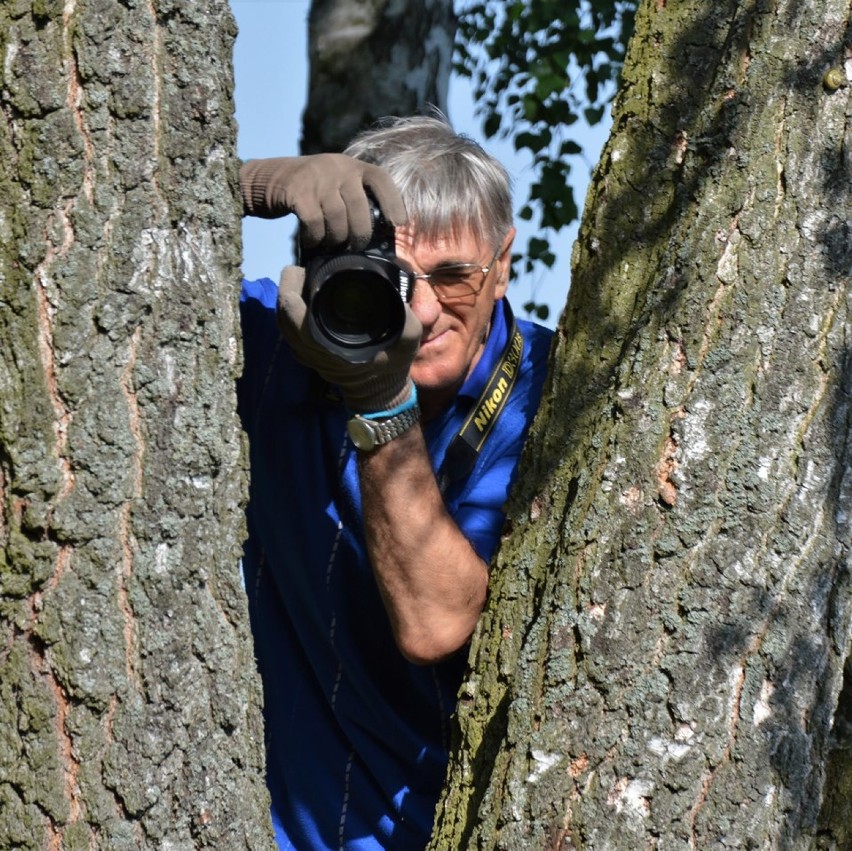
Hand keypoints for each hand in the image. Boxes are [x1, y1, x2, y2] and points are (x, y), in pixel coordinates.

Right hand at [239, 154, 406, 248]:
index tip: (398, 223)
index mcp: (351, 166)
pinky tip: (312, 241)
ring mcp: (316, 178)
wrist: (266, 179)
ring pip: (338, 217)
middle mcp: (336, 167)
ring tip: (330, 245)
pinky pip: (315, 222)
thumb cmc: (308, 191)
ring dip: (336, 238)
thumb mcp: (334, 184)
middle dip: (360, 233)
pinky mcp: (296, 192)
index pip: (380, 179)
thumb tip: (376, 235)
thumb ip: (353, 198)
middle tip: (354, 246)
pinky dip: (315, 237)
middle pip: (359, 207)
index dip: (393, 202)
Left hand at [276, 266, 420, 412]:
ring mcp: (307, 355)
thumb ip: (406, 319)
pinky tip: (306, 300)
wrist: (380, 393)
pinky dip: (291, 313)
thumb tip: (396, 293)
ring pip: (282, 323)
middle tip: (303, 270)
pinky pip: (289, 331)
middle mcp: (312, 350)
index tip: (305, 269)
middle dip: (287, 287)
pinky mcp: (307, 356)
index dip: (292, 286)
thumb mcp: (408, 342)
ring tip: (303, 281)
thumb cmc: (392, 366)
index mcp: (329, 345)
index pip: (292, 313)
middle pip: (281, 315)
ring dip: (287, 300)